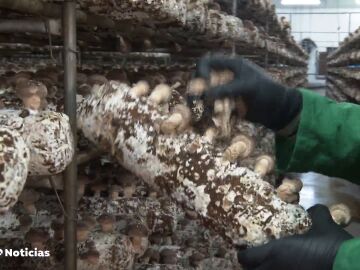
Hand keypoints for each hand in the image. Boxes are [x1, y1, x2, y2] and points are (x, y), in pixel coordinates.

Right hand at [193, 56, 302, 130]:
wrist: (277, 110)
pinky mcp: (225, 103)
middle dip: (196, 89)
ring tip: (198, 112)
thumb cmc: (266, 92)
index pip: (206, 62)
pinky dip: (207, 111)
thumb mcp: (248, 88)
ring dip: (199, 102)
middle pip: (201, 78)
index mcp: (230, 65)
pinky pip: (211, 105)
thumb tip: (204, 95)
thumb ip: (226, 89)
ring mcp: (224, 90)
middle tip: (193, 103)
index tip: (204, 85)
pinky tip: (207, 118)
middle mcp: (224, 76)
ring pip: (204, 93)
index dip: (200, 72)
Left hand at [237, 204, 352, 269]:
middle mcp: (274, 269)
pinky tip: (286, 269)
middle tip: (256, 260)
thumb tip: (314, 208)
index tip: (245, 250)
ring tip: (271, 265)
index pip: (246, 258)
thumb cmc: (330, 245)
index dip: (244, 255)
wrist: (348, 266)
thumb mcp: (323, 225)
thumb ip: (315, 214)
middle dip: (252, 267)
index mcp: (275, 252)